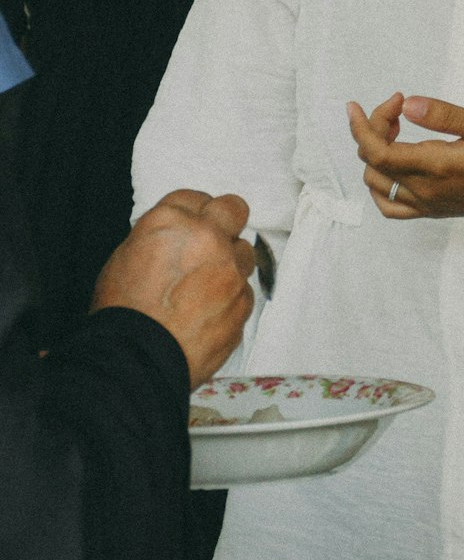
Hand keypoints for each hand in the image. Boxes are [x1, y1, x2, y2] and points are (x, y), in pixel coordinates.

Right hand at [90, 190, 256, 387]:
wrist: (136, 360)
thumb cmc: (123, 314)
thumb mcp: (126, 258)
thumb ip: (161, 238)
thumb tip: (177, 237)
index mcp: (171, 222)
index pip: (195, 198)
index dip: (195, 212)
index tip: (194, 223)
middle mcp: (207, 239)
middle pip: (233, 209)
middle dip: (226, 220)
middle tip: (214, 238)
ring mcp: (230, 270)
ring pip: (244, 252)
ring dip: (230, 263)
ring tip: (205, 287)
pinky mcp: (243, 302)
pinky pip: (244, 291)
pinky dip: (231, 298)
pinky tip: (208, 313)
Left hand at [347, 94, 463, 227]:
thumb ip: (445, 116)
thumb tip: (409, 105)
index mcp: (438, 168)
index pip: (379, 152)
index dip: (363, 126)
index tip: (360, 104)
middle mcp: (428, 192)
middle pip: (373, 164)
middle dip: (373, 129)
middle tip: (399, 105)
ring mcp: (429, 205)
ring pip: (377, 185)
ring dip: (375, 154)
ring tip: (398, 128)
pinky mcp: (434, 211)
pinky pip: (391, 206)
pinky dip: (380, 184)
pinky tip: (395, 163)